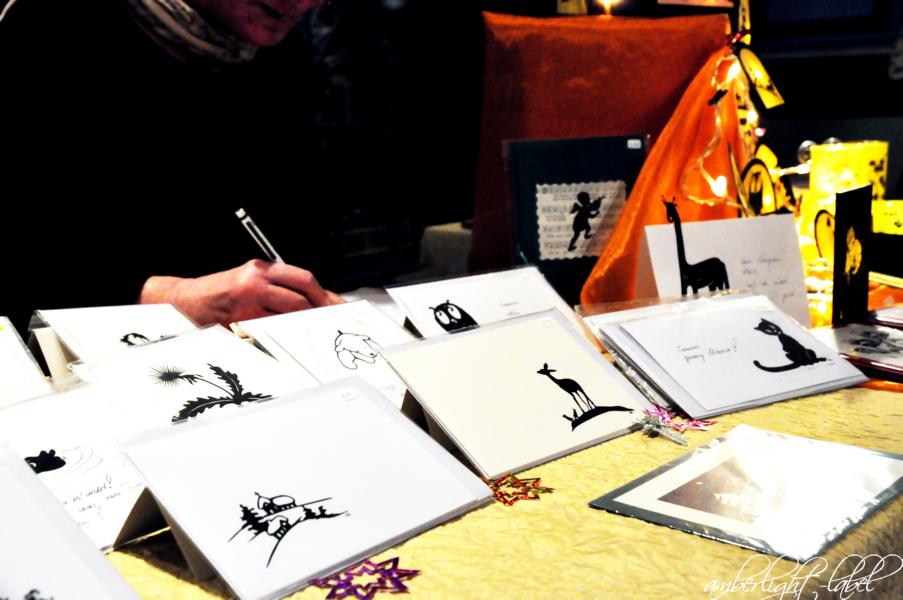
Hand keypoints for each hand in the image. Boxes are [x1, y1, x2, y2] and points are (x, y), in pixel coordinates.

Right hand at [139, 259, 343, 324]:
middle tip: (329, 322)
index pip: (303, 279)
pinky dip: (283, 334)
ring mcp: (247, 304)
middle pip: (301, 299)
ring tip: (312, 330)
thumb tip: (315, 301)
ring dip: (303, 324)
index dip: (323, 294)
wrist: (185, 302)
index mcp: (261, 268)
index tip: (335, 305)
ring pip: (288, 316)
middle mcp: (255, 282)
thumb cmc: (221, 293)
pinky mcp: (240, 322)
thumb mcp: (250, 279)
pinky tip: (289, 337)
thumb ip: (279, 287)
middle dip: (318, 312)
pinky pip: (271, 330)